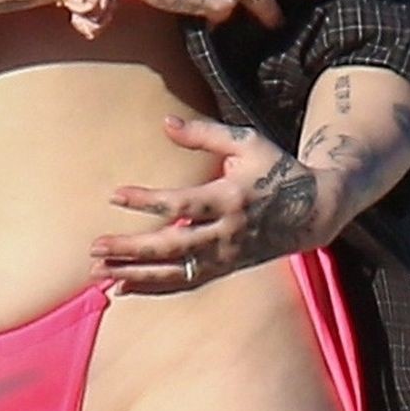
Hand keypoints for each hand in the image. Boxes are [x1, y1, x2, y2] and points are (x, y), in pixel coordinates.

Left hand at [88, 113, 348, 290]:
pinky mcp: (224, 269)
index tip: (115, 195)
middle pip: (173, 247)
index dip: (147, 201)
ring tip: (99, 272)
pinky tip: (123, 287)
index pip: (182, 204)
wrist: (314, 211)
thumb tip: (165, 122)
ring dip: (136, 274)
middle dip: (132, 249)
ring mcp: (226, 256)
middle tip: (95, 246)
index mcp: (231, 198)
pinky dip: (154, 288)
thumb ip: (205, 133)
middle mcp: (227, 233)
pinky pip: (185, 284)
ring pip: (176, 273)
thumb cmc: (275, 168)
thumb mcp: (247, 142)